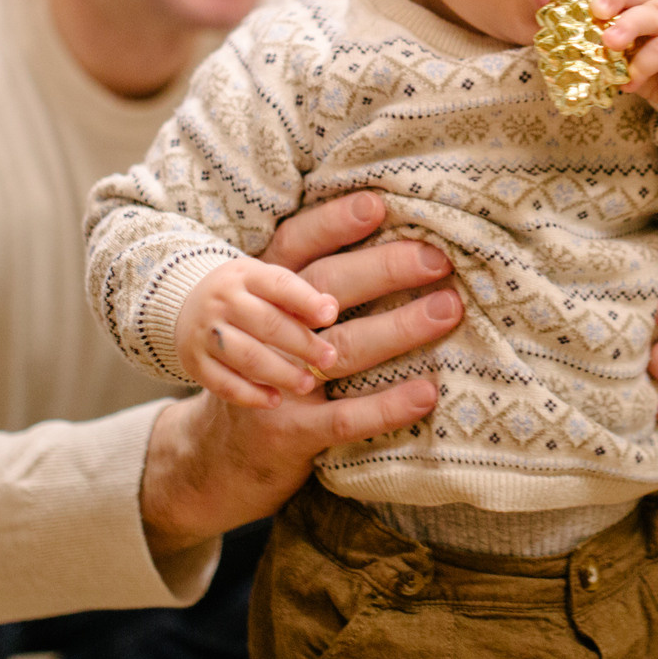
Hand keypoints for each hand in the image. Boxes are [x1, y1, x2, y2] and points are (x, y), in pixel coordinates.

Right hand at [139, 215, 462, 554]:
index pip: (296, 247)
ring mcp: (272, 382)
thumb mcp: (271, 318)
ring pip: (338, 350)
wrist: (214, 454)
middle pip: (322, 290)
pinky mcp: (287, 431)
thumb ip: (310, 282)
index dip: (333, 225)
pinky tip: (425, 394)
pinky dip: (385, 406)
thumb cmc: (266, 367)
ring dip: (394, 330)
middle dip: (381, 270)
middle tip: (436, 261)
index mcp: (257, 292)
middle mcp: (258, 330)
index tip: (378, 204)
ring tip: (443, 314)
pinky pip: (342, 417)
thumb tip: (390, 237)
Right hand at [175, 260, 338, 407]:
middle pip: (267, 324)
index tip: (331, 316)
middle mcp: (220, 301)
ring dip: (281, 373)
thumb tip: (330, 310)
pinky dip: (251, 395)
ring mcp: (203, 333)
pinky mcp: (194, 362)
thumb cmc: (243, 295)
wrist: (185, 305)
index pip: (278, 285)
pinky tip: (275, 400)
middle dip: (302, 344)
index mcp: (243, 275)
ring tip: (307, 384)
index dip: (306, 301)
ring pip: (247, 357)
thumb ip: (297, 295)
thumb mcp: (265, 283)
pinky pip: (223, 384)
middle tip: (329, 359)